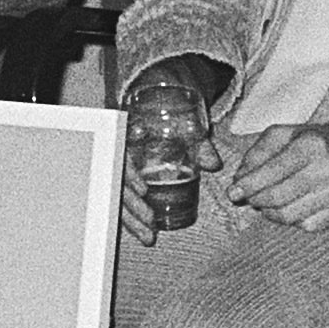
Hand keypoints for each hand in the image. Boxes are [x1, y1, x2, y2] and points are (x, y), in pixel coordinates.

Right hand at [119, 96, 222, 242]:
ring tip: (147, 236)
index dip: (129, 174)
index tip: (144, 190)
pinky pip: (122, 197)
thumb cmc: (172, 105)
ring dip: (129, 216)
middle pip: (115, 179)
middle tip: (149, 221)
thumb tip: (213, 164)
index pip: (119, 153)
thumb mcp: (188, 119)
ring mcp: (119, 161)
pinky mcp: (125, 175)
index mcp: (125, 128)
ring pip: (116, 192)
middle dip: (130, 204)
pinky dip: (131, 215)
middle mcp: (117, 147)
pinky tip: (142, 231)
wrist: (162, 91)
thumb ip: (199, 141)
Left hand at [226, 123, 328, 230]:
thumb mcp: (284, 134)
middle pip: (278, 197)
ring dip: (269, 212)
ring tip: (266, 201)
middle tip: (248, 197)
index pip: (273, 171)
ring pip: (288, 215)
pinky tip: (288, 206)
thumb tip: (239, 180)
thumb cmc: (314, 142)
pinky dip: (289, 218)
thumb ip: (257, 153)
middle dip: (255, 199)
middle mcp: (327, 169)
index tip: (232, 192)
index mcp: (312, 145)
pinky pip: (304, 225)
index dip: (249, 185)